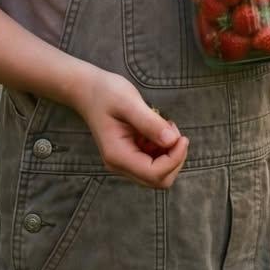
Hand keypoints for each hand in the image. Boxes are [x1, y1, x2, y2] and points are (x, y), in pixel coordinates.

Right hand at [74, 67, 188, 187]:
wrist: (86, 90)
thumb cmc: (105, 93)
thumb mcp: (129, 102)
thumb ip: (150, 122)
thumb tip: (172, 140)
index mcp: (118, 155)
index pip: (154, 174)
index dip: (174, 159)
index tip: (182, 137)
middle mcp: (120, 165)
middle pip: (158, 180)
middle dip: (174, 158)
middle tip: (174, 131)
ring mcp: (124, 162)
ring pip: (158, 172)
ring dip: (169, 153)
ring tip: (165, 125)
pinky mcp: (129, 155)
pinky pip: (153, 161)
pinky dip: (162, 148)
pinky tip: (158, 128)